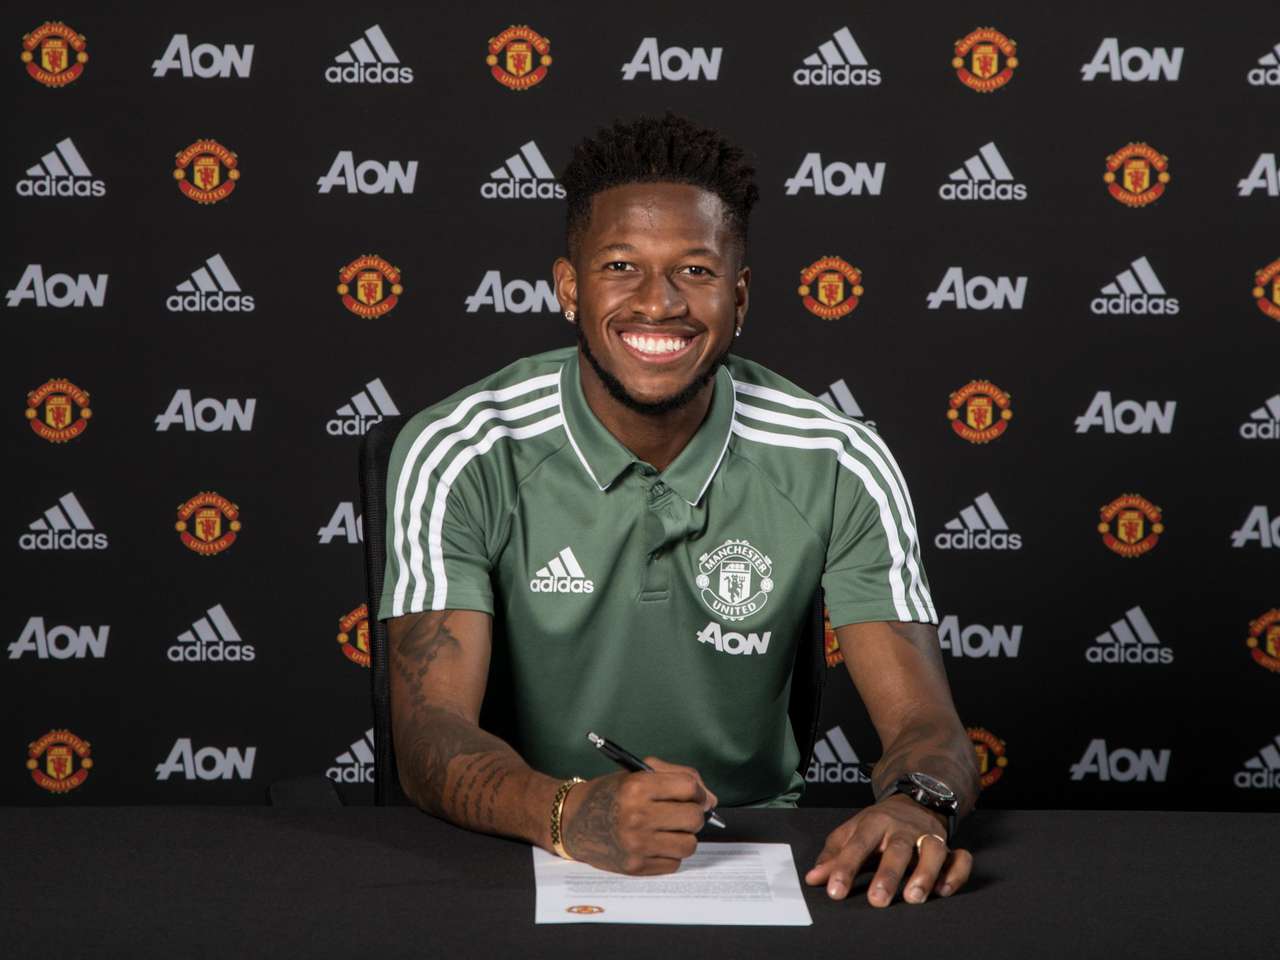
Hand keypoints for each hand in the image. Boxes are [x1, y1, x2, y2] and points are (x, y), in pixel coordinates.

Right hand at [560, 756, 718, 875]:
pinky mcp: (635, 867)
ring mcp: (636, 844)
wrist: (574, 822)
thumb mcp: (637, 773)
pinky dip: (669, 853)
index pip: (688, 787)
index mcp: (636, 787)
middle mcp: (635, 816)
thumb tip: (710, 800)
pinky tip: (654, 843)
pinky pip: (674, 863)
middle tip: (680, 812)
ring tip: (667, 829)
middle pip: (694, 818)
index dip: (697, 790)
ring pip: (689, 844)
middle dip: (693, 814)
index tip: (693, 794)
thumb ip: (676, 777)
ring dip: (683, 836)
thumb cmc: (610, 794)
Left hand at [804, 794, 972, 906]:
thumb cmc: (877, 824)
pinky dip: (956, 873)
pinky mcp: (949, 845)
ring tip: (913, 898)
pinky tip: (944, 891)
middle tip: (878, 901)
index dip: (845, 868)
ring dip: (925, 873)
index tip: (835, 891)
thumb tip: (813, 878)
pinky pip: (960, 858)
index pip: (858, 845)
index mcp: (874, 823)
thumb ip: (833, 855)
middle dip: (888, 875)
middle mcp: (903, 828)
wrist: (914, 798)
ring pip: (932, 850)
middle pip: (897, 849)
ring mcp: (928, 835)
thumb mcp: (851, 832)